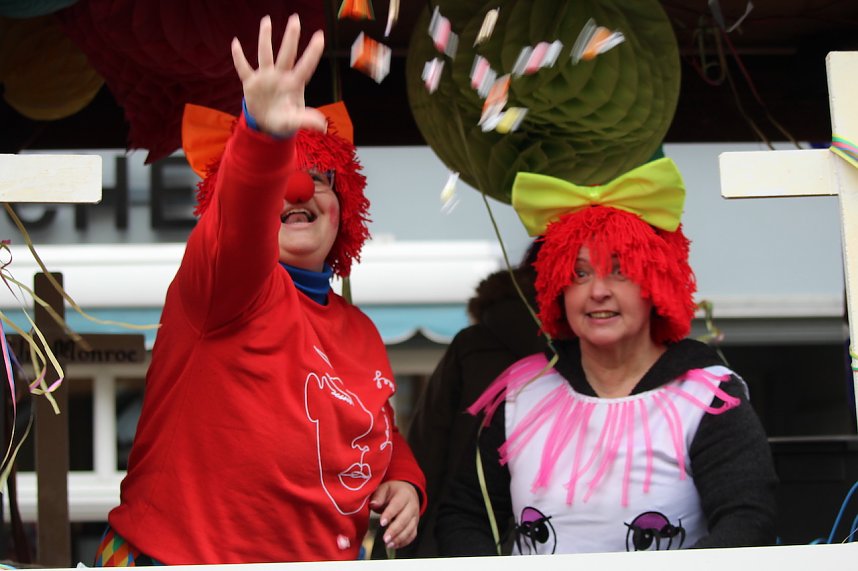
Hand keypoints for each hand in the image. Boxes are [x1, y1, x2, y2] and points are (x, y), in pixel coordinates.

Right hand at [231, 14, 325, 136]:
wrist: (267, 124)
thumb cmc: (285, 120)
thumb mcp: (295, 121)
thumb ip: (307, 120)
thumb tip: (323, 126)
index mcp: (293, 85)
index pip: (305, 67)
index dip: (312, 53)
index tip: (320, 37)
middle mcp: (280, 76)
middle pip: (286, 54)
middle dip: (290, 38)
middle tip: (295, 19)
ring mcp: (265, 77)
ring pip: (265, 54)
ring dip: (265, 38)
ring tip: (266, 20)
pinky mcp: (251, 82)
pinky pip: (243, 68)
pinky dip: (238, 57)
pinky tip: (235, 43)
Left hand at [370, 480, 419, 549]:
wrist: (408, 491)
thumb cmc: (393, 491)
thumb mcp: (385, 488)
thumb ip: (378, 496)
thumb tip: (373, 504)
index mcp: (404, 495)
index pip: (397, 505)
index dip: (389, 514)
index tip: (382, 523)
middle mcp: (412, 506)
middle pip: (405, 519)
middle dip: (394, 530)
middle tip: (385, 538)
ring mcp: (415, 516)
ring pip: (410, 528)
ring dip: (399, 538)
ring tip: (388, 544)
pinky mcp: (415, 524)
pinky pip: (412, 534)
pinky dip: (404, 541)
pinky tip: (394, 545)